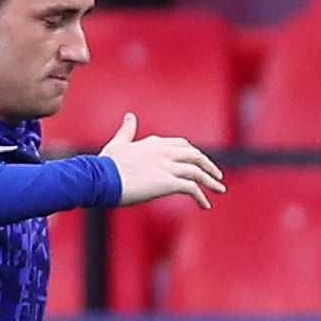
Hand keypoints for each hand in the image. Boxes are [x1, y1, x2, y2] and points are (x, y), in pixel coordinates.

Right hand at [100, 112, 223, 210]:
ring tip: (219, 190)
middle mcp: (164, 151)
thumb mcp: (118, 144)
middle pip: (195, 155)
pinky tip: (205, 204)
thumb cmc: (105, 165)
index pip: (182, 145)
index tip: (200, 163)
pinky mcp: (167, 182)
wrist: (100, 178)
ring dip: (211, 182)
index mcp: (154, 142)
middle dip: (208, 165)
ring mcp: (167, 166)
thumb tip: (130, 116)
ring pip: (198, 171)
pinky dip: (201, 196)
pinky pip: (192, 188)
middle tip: (217, 176)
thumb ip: (127, 131)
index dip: (194, 155)